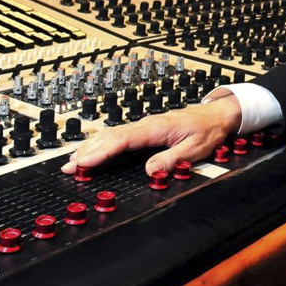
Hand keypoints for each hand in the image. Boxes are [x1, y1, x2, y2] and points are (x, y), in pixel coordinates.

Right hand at [60, 89, 242, 175]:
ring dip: (91, 146)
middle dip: (88, 151)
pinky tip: (92, 149)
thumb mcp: (195, 149)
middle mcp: (147, 124)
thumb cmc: (207, 130)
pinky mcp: (145, 128)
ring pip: (112, 134)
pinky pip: (119, 135)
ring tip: (73, 160)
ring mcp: (144, 125)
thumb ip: (172, 159)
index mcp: (156, 128)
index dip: (102, 152)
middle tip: (69, 167)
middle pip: (111, 137)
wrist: (216, 115)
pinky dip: (102, 142)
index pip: (123, 140)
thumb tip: (150, 171)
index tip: (85, 162)